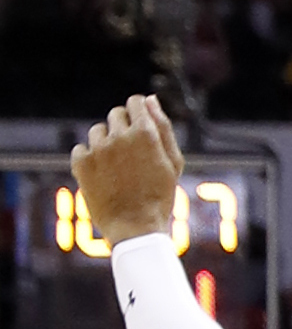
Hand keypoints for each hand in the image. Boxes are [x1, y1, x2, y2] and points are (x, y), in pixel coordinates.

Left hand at [73, 91, 182, 246]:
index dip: (139, 115)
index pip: (136, 102)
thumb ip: (163, 127)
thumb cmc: (159, 197)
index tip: (140, 131)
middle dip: (123, 129)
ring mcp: (98, 149)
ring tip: (117, 170)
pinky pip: (81, 149)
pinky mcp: (80, 162)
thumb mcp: (173, 162)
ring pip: (98, 131)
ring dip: (106, 144)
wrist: (135, 229)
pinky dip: (89, 160)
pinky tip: (102, 177)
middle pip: (116, 114)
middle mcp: (120, 136)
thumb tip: (150, 99)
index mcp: (145, 133)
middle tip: (131, 157)